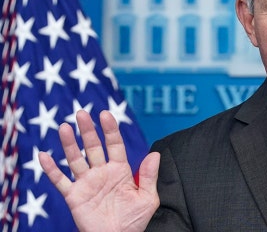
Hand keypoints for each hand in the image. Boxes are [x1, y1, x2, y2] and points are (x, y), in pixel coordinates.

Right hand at [39, 110, 159, 231]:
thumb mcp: (147, 198)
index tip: (105, 114)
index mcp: (120, 170)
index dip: (110, 130)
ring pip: (76, 159)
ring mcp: (87, 183)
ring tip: (65, 127)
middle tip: (82, 113)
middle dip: (88, 131)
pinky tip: (43, 156)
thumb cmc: (134, 221)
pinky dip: (51, 169)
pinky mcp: (74, 196)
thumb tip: (155, 154)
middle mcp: (102, 173)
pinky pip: (60, 181)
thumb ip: (149, 176)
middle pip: (93, 147)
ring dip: (70, 144)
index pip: (115, 145)